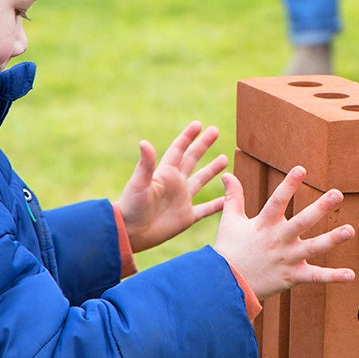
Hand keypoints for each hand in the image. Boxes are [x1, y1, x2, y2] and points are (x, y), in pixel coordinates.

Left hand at [115, 121, 228, 251]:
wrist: (130, 233)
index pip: (179, 150)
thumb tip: (144, 142)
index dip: (188, 136)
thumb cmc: (131, 207)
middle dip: (203, 145)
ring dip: (212, 170)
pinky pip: (206, 209)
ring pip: (201, 181)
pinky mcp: (186, 217)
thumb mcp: (139, 183)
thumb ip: (146, 164)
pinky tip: (228, 200)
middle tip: (215, 130)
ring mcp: (182, 200)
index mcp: (165, 173)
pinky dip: (217, 205)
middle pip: (192, 159)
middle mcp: (175, 183)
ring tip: (224, 158)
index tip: (199, 124)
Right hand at [214, 166, 355, 300]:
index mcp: (264, 224)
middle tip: (337, 194)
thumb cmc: (229, 251)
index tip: (301, 169)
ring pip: (313, 248)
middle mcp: (278, 239)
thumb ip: (233, 197)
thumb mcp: (230, 222)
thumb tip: (227, 174)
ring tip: (349, 231)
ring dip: (332, 239)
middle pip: (302, 221)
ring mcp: (287, 258)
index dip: (289, 185)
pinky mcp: (292, 276)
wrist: (225, 286)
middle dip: (320, 208)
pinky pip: (315, 277)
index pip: (278, 200)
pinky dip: (333, 277)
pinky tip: (351, 275)